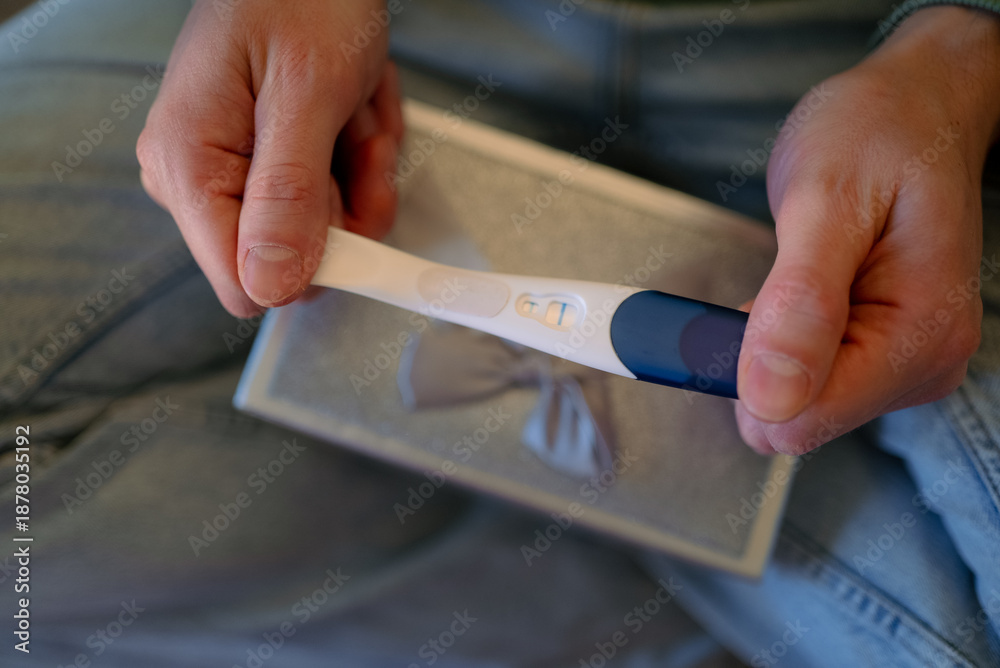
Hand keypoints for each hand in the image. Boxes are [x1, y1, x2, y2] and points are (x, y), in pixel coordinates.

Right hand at [137, 0, 403, 316]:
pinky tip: (353, 108)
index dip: (314, 266)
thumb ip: (288, 196)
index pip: (244, 283)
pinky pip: (333, 193)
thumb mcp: (306, 94)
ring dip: (361, 168)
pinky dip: (360, 153)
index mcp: (189, 165)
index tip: (362, 230)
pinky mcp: (267, 163)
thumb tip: (270, 284)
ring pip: (325, 224)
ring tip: (354, 107)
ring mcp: (235, 170)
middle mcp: (201, 176)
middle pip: (296, 255)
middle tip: (360, 137)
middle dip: (349, 199)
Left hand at [736, 7, 999, 454]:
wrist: (915, 104)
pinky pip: (804, 375)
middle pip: (795, 414)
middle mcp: (921, 363)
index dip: (734, 376)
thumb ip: (799, 301)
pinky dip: (775, 340)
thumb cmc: (876, 133)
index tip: (696, 328)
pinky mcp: (879, 351)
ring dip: (761, 346)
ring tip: (774, 279)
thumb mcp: (826, 200)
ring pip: (793, 398)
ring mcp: (903, 361)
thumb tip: (769, 398)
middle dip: (747, 358)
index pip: (803, 418)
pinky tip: (784, 297)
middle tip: (746, 288)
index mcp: (918, 336)